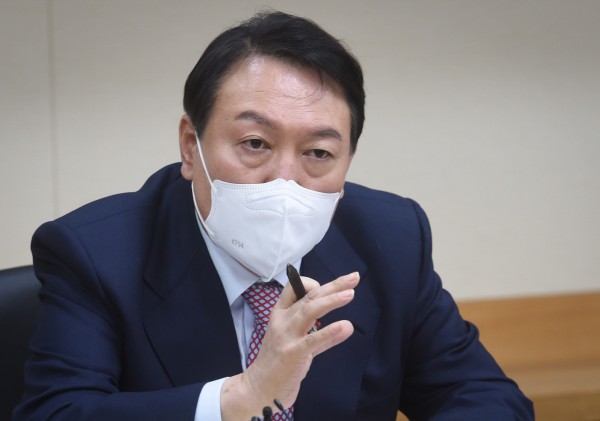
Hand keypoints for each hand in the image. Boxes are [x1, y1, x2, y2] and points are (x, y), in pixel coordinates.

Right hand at [220, 271, 359, 419]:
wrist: (259, 389)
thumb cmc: (279, 365)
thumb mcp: (300, 345)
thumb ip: (325, 337)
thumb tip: (348, 326)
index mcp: (281, 314)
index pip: (294, 288)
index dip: (312, 283)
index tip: (331, 288)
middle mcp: (282, 321)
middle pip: (309, 296)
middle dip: (333, 285)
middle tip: (354, 278)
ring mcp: (286, 336)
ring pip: (309, 310)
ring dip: (331, 300)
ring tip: (350, 294)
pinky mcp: (292, 354)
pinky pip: (312, 340)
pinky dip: (329, 332)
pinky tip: (344, 326)